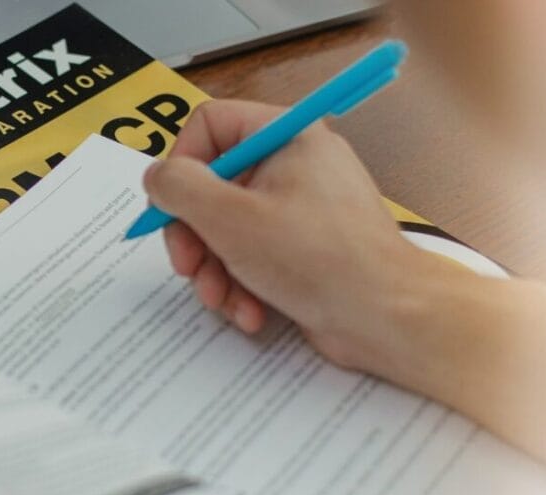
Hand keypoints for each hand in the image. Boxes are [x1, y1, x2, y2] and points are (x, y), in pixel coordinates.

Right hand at [143, 99, 431, 368]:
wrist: (388, 318)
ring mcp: (300, 208)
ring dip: (215, 270)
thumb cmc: (321, 260)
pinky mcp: (303, 249)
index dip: (181, 166)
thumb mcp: (230, 218)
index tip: (171, 207)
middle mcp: (294, 164)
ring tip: (222, 300)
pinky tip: (250, 313)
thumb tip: (157, 178)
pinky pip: (253, 257)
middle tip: (188, 267)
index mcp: (285, 135)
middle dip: (194, 235)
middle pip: (212, 185)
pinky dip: (243, 286)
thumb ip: (180, 189)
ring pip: (227, 228)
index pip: (209, 125)